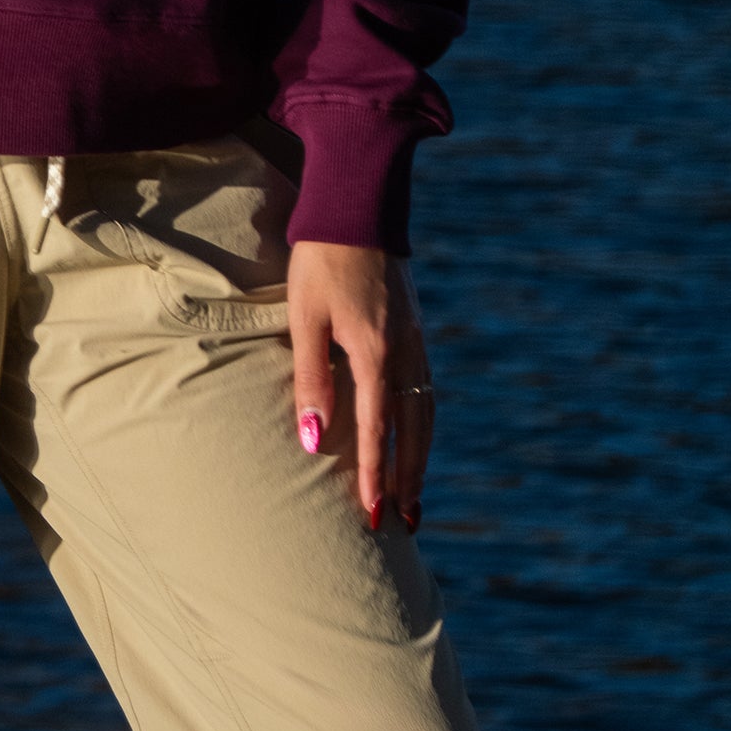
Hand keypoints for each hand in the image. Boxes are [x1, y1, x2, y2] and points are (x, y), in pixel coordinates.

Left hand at [288, 240, 433, 532]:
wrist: (358, 204)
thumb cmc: (320, 259)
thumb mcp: (305, 317)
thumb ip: (310, 380)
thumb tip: (315, 441)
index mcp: (376, 350)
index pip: (378, 429)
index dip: (375, 476)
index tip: (372, 516)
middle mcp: (405, 351)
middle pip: (413, 431)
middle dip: (406, 481)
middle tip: (399, 525)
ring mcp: (416, 341)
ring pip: (425, 414)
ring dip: (420, 461)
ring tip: (412, 500)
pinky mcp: (415, 331)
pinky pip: (425, 392)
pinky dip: (423, 429)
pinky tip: (414, 445)